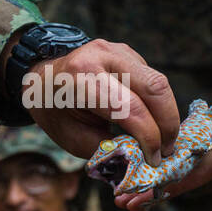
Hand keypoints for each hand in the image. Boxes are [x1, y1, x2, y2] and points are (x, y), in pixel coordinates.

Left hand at [16, 38, 179, 167]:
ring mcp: (117, 50)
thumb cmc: (57, 113)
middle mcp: (102, 56)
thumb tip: (142, 160)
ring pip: (158, 82)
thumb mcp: (75, 140)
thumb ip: (108, 150)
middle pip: (153, 88)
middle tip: (168, 150)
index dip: (148, 138)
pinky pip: (152, 79)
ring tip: (164, 139)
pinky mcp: (128, 52)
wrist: (43, 79)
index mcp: (82, 78)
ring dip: (167, 113)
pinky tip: (150, 119)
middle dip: (168, 123)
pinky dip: (157, 103)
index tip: (155, 160)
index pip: (129, 109)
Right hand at [118, 47, 211, 210]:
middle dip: (149, 180)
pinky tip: (169, 164)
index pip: (187, 172)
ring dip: (162, 168)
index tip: (131, 201)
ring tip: (135, 186)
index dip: (159, 190)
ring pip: (186, 149)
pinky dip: (180, 157)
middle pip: (177, 160)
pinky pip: (199, 142)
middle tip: (120, 200)